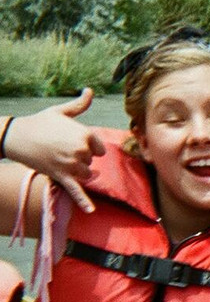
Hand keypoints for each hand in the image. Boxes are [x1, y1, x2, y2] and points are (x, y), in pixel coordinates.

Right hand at [4, 88, 105, 212]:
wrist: (17, 136)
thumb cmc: (40, 122)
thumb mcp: (61, 112)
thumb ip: (79, 104)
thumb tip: (90, 90)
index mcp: (85, 134)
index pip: (100, 148)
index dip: (89, 147)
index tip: (74, 143)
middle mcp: (80, 150)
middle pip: (92, 161)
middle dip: (81, 158)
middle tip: (61, 149)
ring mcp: (71, 164)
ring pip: (87, 174)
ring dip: (79, 172)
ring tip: (64, 163)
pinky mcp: (61, 176)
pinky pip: (76, 191)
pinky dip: (84, 202)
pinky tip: (91, 211)